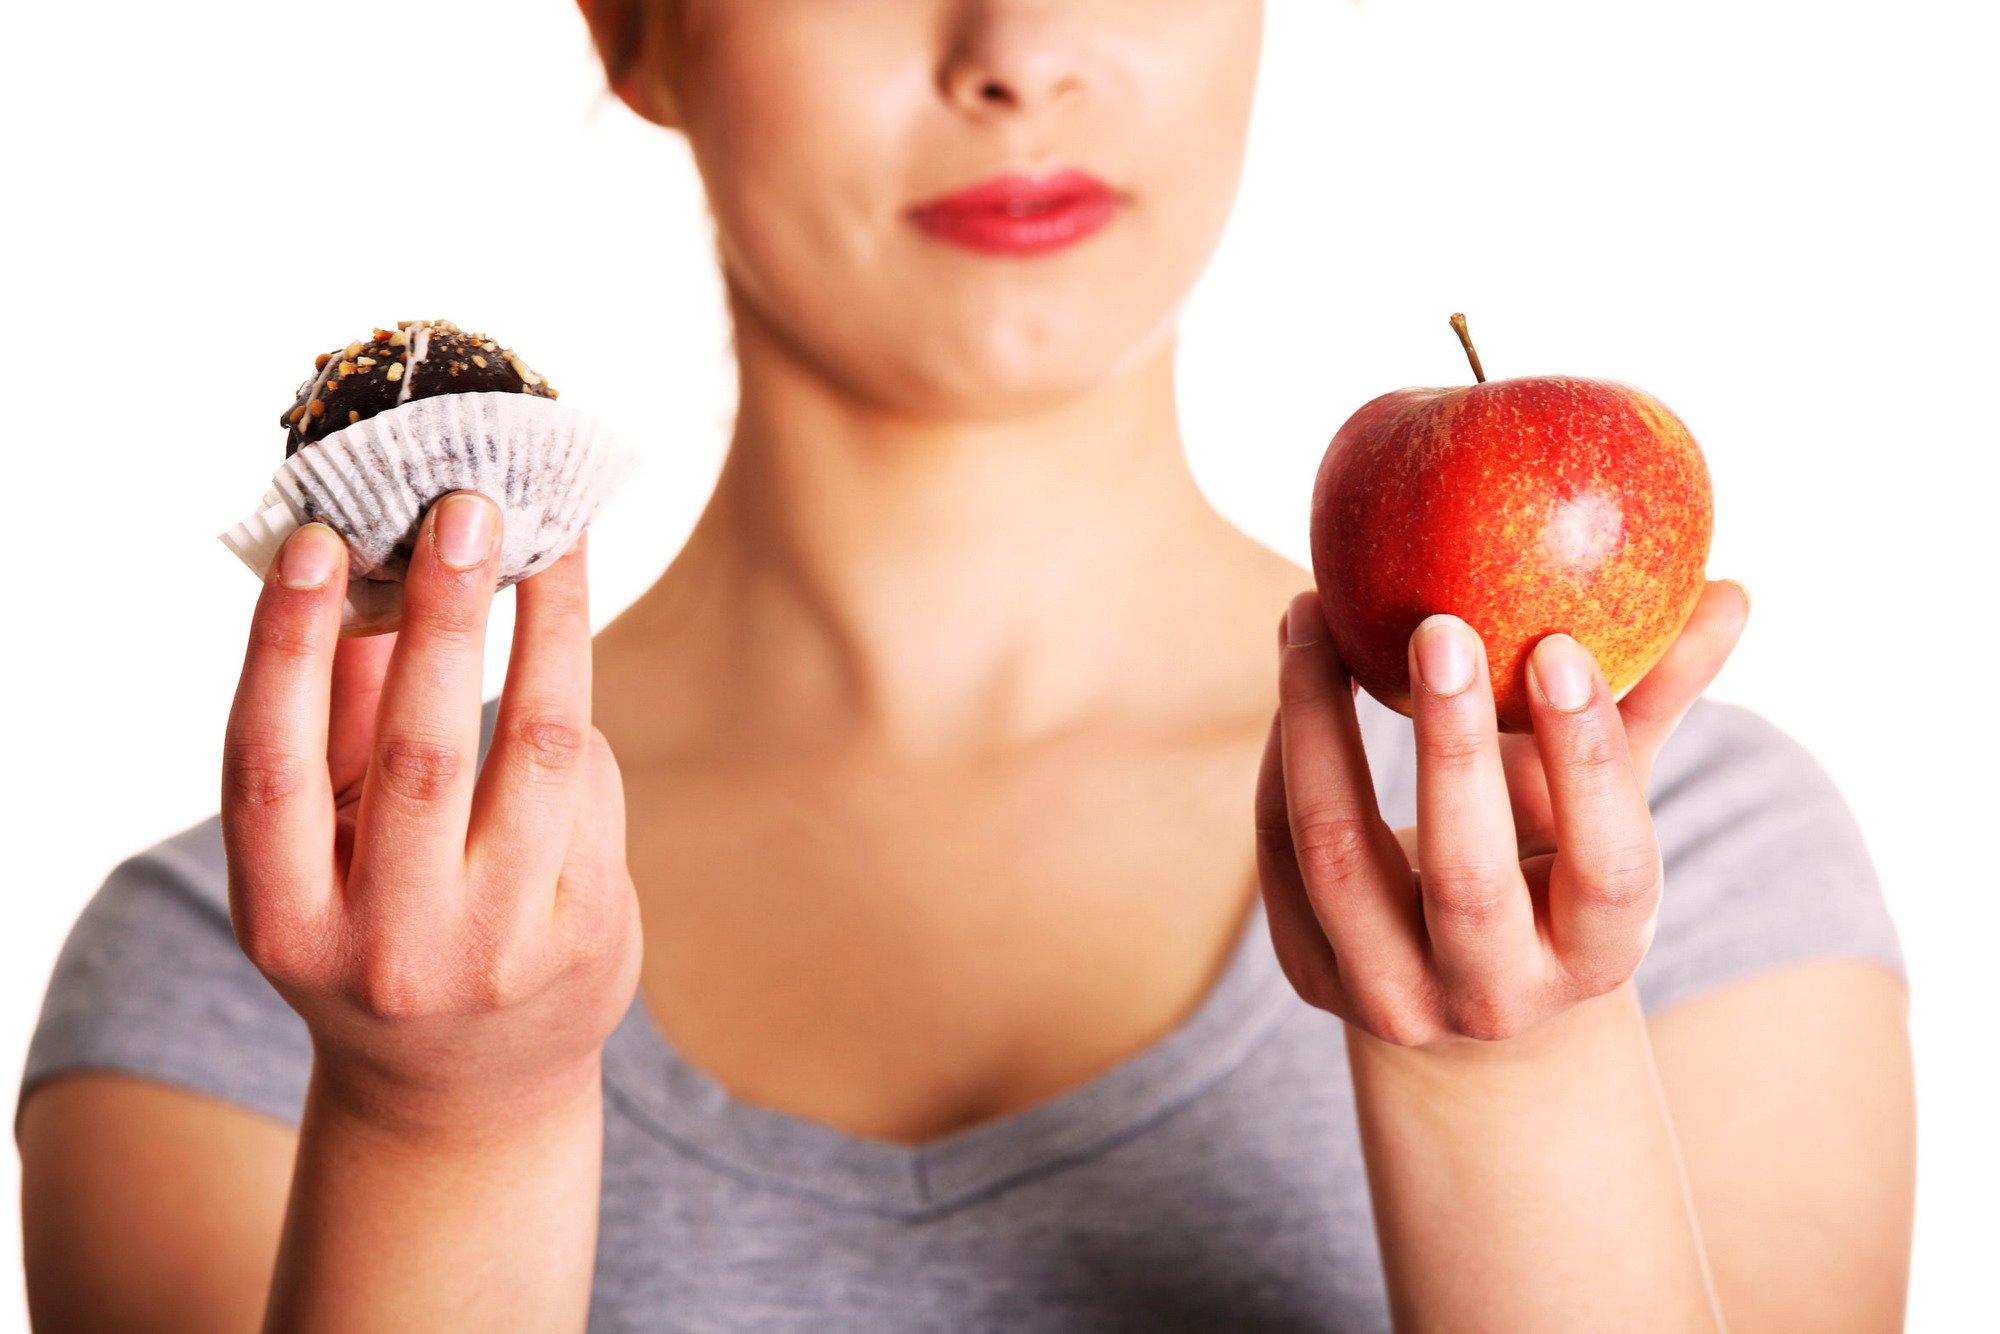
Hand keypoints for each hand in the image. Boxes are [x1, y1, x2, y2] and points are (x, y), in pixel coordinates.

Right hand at [220, 492, 641, 1128]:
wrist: (466, 1086)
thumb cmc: (375, 928)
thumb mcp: (323, 856)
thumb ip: (332, 727)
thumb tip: (360, 573)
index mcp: (287, 921)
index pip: (270, 766)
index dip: (286, 645)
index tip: (315, 537)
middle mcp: (391, 945)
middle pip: (422, 753)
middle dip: (447, 614)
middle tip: (468, 505)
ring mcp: (501, 947)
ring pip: (541, 753)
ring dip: (551, 630)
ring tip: (551, 544)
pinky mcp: (591, 934)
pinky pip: (592, 786)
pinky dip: (574, 714)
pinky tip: (562, 664)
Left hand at [1254, 580, 1749, 1049]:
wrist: (1461, 994)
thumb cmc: (1552, 866)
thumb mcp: (1610, 806)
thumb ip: (1653, 705)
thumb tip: (1730, 590)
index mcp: (1595, 956)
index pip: (1608, 868)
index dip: (1589, 760)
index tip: (1561, 644)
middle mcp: (1493, 997)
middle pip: (1465, 878)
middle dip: (1451, 745)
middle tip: (1436, 621)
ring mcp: (1389, 996)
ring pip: (1337, 855)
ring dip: (1319, 722)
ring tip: (1314, 611)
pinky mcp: (1306, 974)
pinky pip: (1280, 848)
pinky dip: (1286, 750)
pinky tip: (1297, 662)